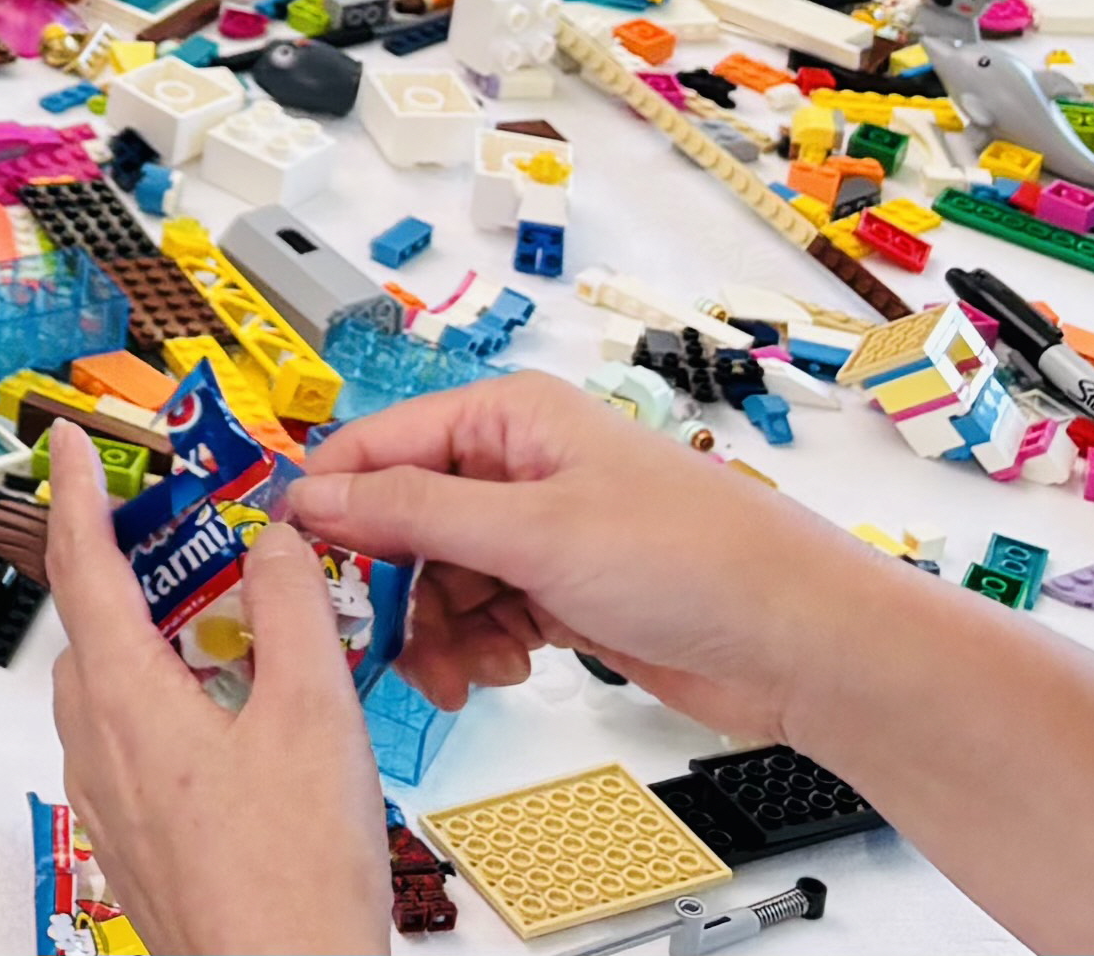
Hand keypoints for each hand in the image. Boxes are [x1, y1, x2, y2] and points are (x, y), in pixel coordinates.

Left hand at [39, 428, 391, 955]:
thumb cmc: (295, 874)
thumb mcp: (316, 719)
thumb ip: (295, 613)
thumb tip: (275, 540)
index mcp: (128, 700)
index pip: (82, 567)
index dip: (76, 494)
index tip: (69, 443)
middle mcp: (99, 746)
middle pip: (91, 628)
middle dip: (120, 567)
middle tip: (172, 530)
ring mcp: (110, 800)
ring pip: (108, 690)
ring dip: (146, 640)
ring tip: (215, 622)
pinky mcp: (134, 841)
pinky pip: (127, 744)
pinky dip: (161, 703)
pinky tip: (224, 720)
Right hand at [285, 376, 900, 740]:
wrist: (802, 645)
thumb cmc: (696, 561)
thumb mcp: (536, 532)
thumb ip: (414, 513)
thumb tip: (313, 496)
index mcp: (508, 419)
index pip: (378, 444)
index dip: (331, 501)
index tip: (292, 562)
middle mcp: (517, 467)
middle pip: (402, 519)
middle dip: (388, 585)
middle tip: (380, 643)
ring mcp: (541, 533)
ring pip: (438, 577)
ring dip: (433, 630)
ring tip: (457, 673)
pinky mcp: (562, 592)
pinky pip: (481, 615)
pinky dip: (475, 648)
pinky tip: (497, 673)